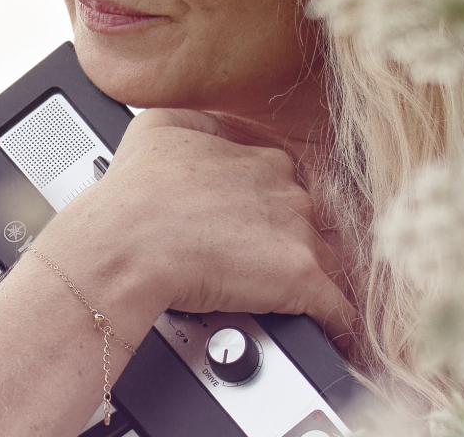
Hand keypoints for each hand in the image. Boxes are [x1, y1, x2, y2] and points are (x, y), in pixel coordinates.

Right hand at [34, 108, 360, 350]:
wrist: (127, 240)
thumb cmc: (134, 191)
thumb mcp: (162, 124)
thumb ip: (204, 124)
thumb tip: (217, 129)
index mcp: (262, 160)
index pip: (283, 186)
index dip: (265, 209)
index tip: (248, 227)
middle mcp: (287, 192)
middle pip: (305, 222)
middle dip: (284, 243)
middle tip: (254, 264)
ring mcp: (298, 234)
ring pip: (320, 261)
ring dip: (302, 279)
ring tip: (277, 300)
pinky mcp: (301, 278)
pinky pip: (335, 308)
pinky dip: (335, 325)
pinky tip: (336, 338)